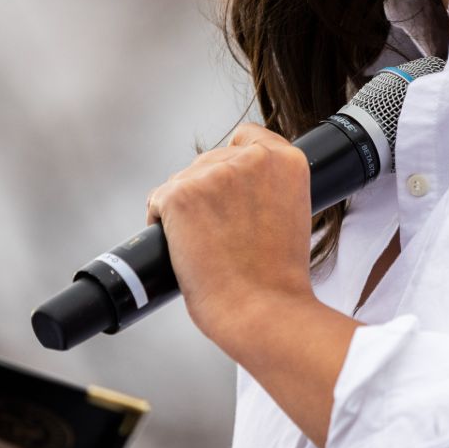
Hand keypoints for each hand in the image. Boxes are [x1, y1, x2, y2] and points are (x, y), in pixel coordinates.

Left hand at [145, 122, 317, 348]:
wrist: (263, 310)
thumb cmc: (277, 277)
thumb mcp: (290, 215)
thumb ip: (268, 189)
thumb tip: (232, 190)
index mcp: (287, 161)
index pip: (247, 137)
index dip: (234, 165)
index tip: (233, 194)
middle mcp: (252, 158)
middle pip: (210, 160)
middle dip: (207, 193)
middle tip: (219, 235)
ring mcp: (214, 174)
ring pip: (182, 181)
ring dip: (185, 209)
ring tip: (205, 246)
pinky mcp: (181, 194)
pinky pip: (158, 200)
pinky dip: (162, 223)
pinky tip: (181, 246)